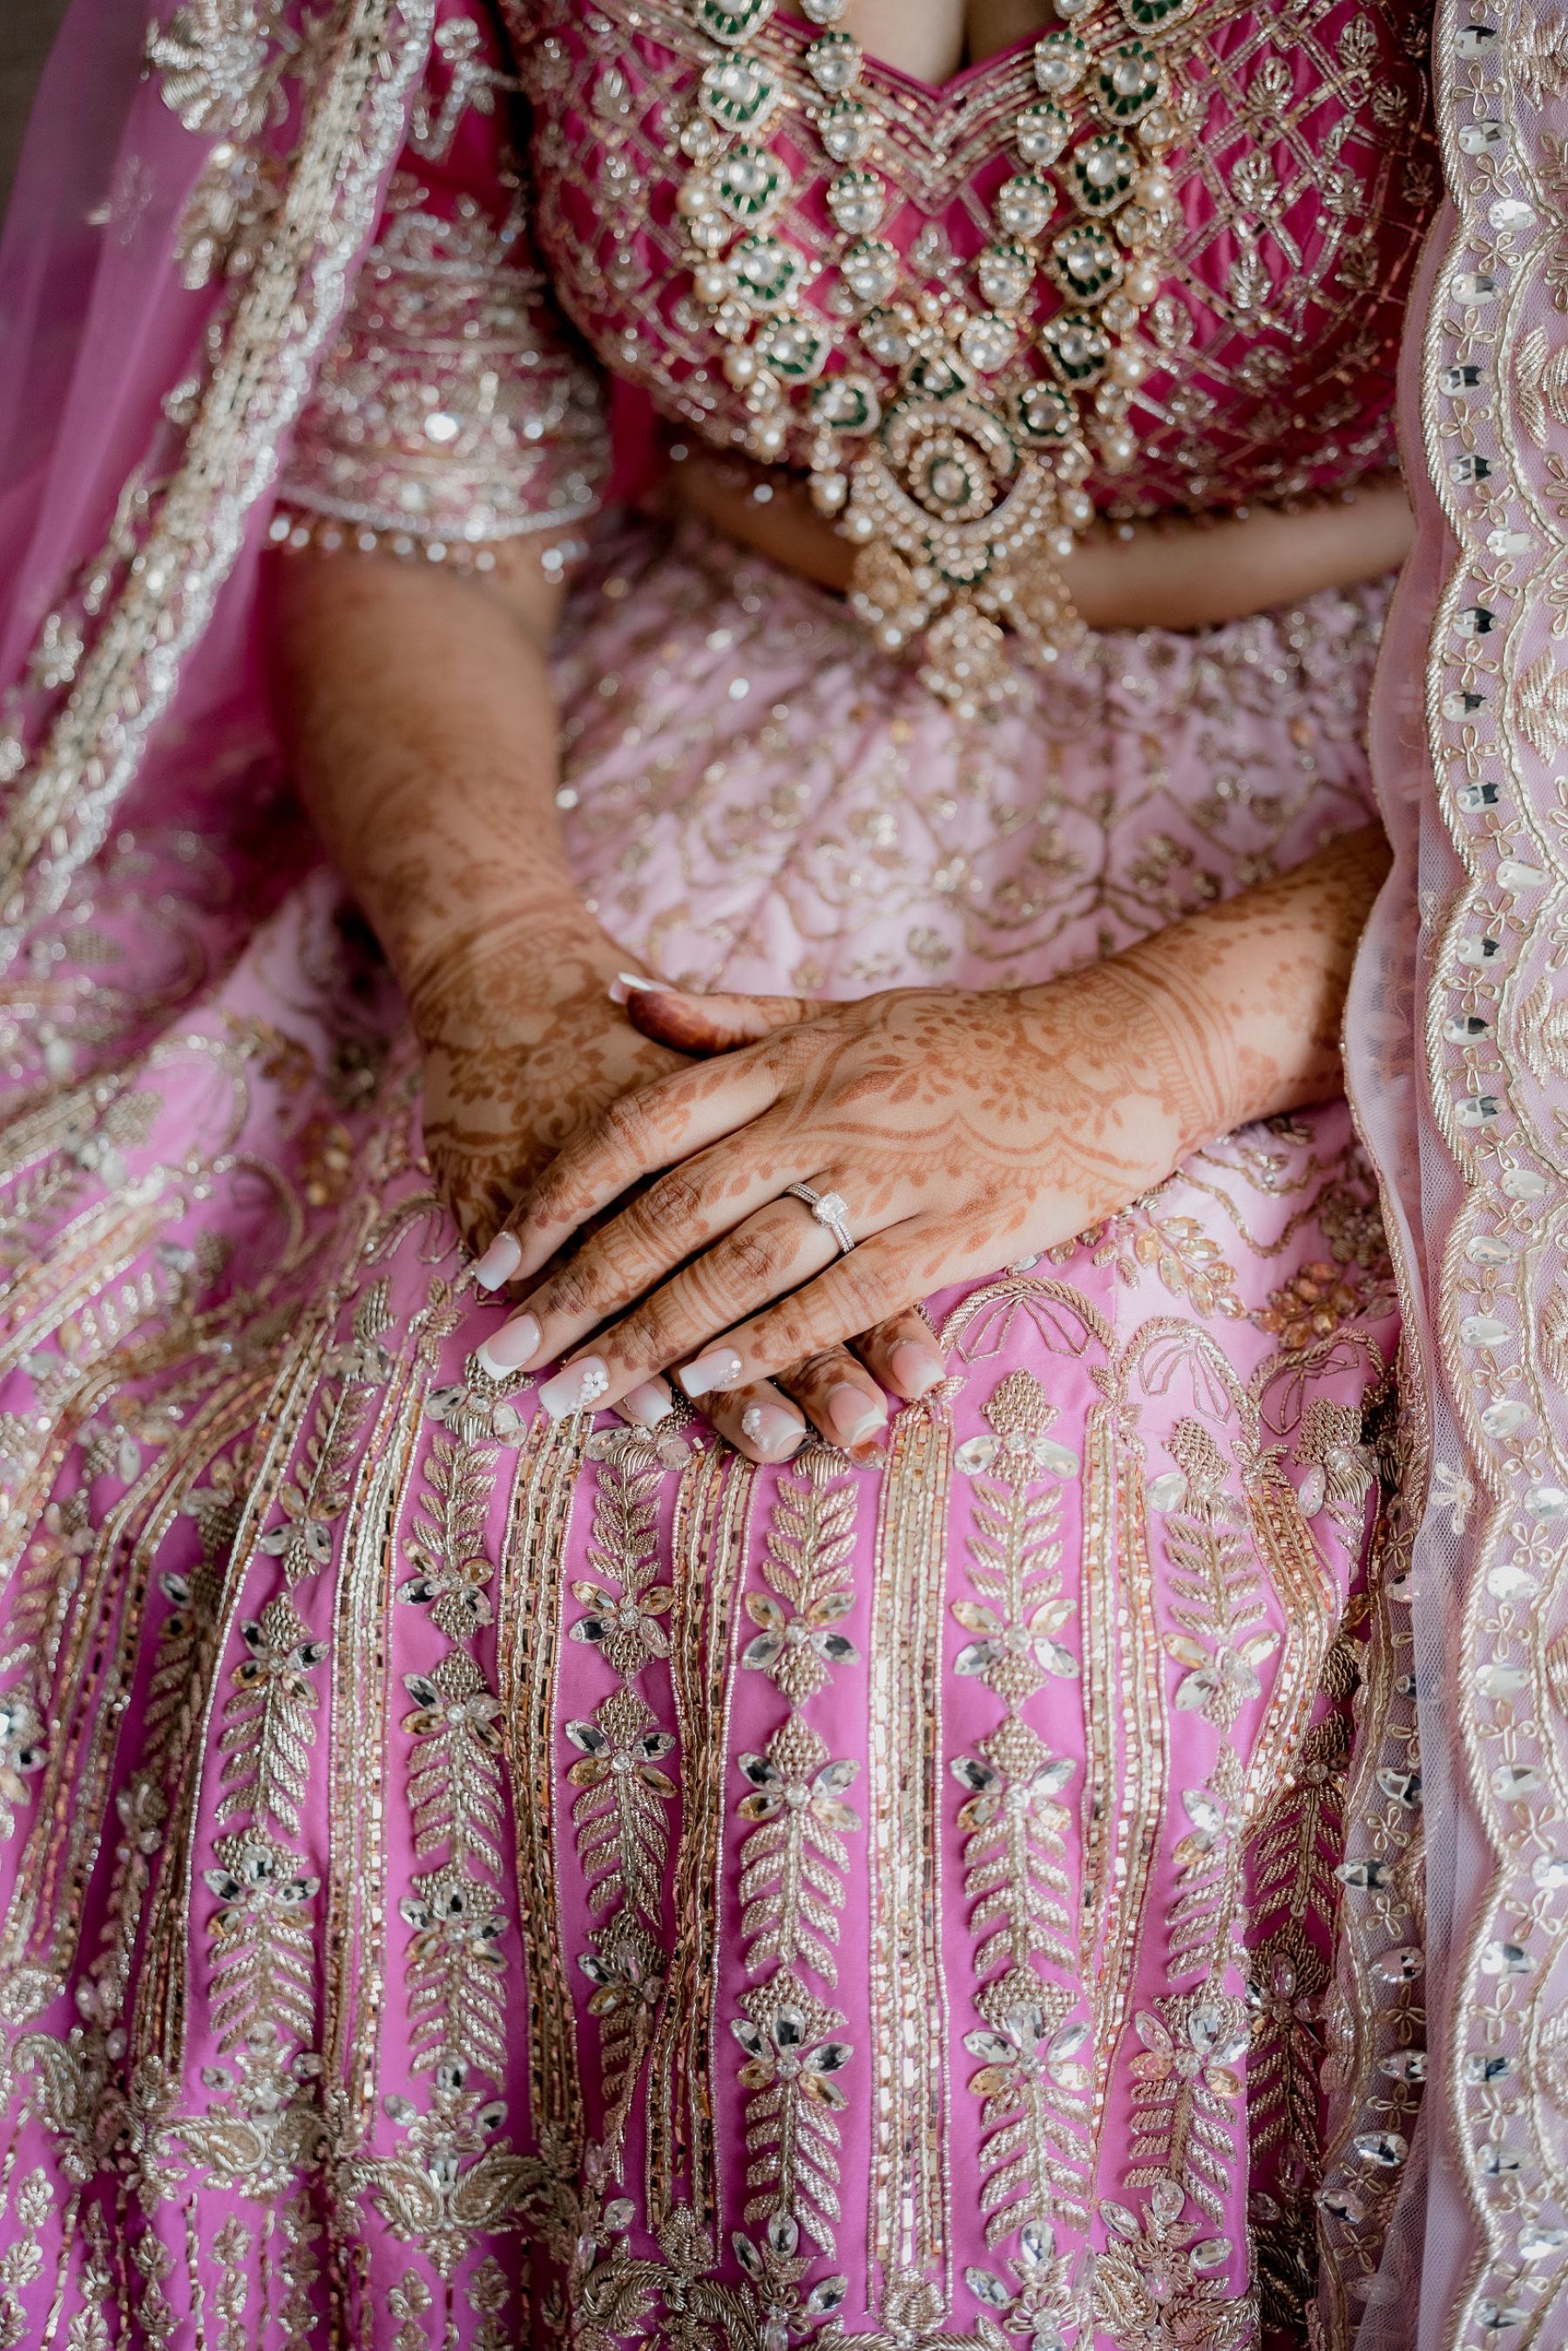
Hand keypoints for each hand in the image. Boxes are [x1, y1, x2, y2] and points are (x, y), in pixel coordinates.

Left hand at [419, 918, 943, 1461]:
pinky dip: (769, 1343)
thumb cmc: (969, 1037)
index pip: (641, 1125)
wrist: (1116, 1049)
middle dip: (581, 1292)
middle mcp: (824, 1113)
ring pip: (745, 1263)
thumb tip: (618, 998)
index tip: (496, 1261)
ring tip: (584, 1392)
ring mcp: (889, 1174)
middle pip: (674, 1209)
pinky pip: (843, 1295)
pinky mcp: (954, 1231)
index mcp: (788, 1059)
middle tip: (510, 1360)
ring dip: (654, 1337)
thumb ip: (727, 1018)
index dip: (559, 1197)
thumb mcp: (841, 1010)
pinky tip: (708, 1389)